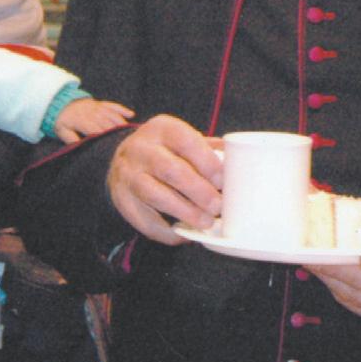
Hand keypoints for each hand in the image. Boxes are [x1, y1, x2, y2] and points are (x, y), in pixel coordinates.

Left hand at [53, 98, 134, 142]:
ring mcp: (97, 107)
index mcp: (81, 120)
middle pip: (105, 122)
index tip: (110, 143)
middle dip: (114, 131)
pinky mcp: (101, 103)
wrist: (62, 103)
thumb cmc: (63, 121)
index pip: (94, 129)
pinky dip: (122, 109)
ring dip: (121, 122)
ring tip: (129, 131)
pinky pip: (113, 105)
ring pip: (111, 114)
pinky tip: (131, 115)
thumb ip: (71, 139)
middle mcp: (91, 112)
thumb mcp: (62, 131)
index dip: (102, 135)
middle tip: (124, 140)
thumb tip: (79, 146)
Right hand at [106, 114, 221, 243]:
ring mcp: (128, 175)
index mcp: (162, 128)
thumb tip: (237, 162)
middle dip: (198, 191)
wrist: (122, 160)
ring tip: (205, 222)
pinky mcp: (122, 200)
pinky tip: (184, 233)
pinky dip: (167, 231)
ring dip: (184, 211)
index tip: (223, 181)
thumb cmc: (165, 150)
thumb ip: (207, 149)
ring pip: (155, 195)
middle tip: (218, 206)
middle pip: (170, 170)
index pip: (186, 141)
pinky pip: (145, 219)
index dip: (207, 162)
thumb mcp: (181, 138)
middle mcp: (141, 149)